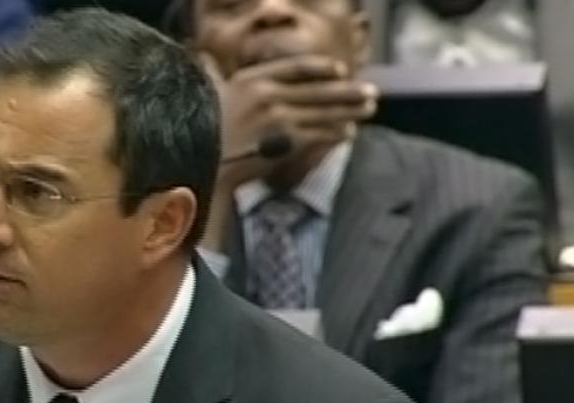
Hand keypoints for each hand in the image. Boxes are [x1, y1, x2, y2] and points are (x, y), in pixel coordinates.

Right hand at [214, 54, 377, 187]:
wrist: (203, 163)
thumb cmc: (207, 134)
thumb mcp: (219, 96)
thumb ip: (237, 81)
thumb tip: (235, 67)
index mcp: (252, 78)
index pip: (298, 67)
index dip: (323, 68)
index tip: (341, 71)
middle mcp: (268, 93)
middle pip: (319, 88)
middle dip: (348, 91)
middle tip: (370, 92)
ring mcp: (279, 117)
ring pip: (324, 111)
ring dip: (351, 110)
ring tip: (369, 109)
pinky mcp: (287, 141)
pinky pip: (320, 133)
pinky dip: (337, 132)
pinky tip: (349, 132)